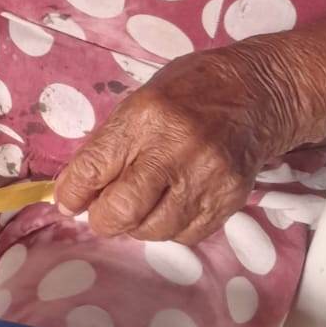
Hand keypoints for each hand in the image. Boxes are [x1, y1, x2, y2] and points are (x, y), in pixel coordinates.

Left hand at [54, 46, 295, 244]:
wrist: (257, 93)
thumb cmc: (191, 91)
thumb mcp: (140, 102)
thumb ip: (110, 145)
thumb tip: (76, 189)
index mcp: (146, 116)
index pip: (94, 167)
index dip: (73, 193)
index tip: (68, 202)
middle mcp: (177, 148)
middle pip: (123, 208)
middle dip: (103, 219)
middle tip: (102, 213)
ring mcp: (207, 177)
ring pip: (154, 229)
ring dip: (137, 225)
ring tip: (141, 206)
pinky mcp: (228, 199)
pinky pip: (185, 235)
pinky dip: (169, 228)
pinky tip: (170, 205)